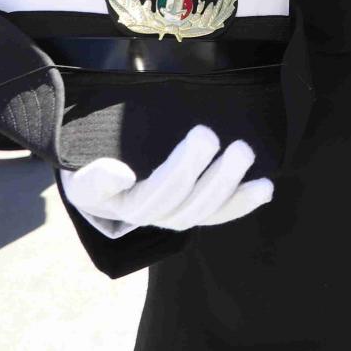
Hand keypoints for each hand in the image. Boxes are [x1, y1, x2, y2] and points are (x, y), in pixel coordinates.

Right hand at [62, 126, 272, 238]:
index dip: (112, 184)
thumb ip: (96, 172)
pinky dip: (244, 201)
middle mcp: (139, 213)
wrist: (115, 179)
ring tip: (242, 152)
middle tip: (206, 135)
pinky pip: (221, 213)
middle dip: (188, 168)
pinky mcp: (197, 211)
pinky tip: (265, 187)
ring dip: (224, 182)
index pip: (105, 191)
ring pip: (199, 209)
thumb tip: (121, 176)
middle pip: (166, 198)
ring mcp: (171, 215)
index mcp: (104, 197)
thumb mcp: (85, 161)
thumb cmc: (99, 159)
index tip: (125, 172)